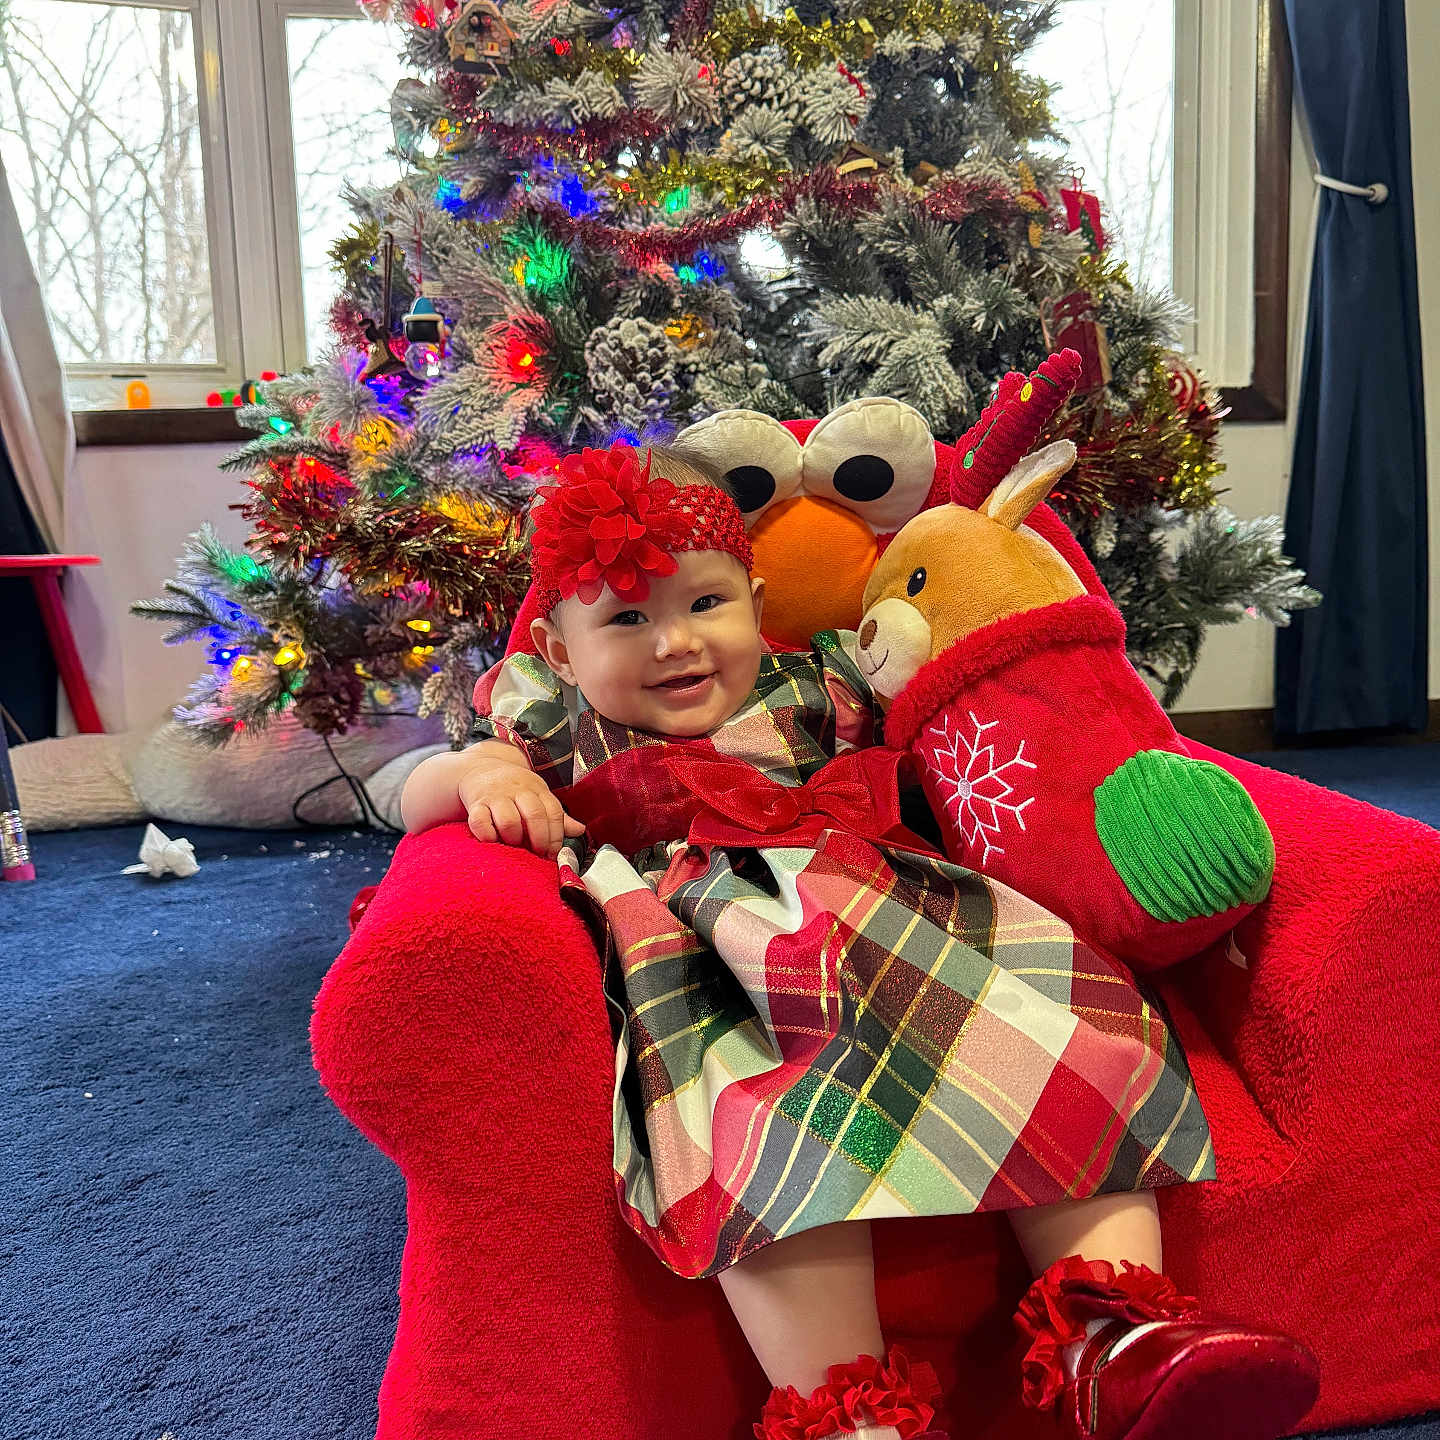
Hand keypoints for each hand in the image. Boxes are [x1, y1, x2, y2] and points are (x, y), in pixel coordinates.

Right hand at [456, 753, 585, 858]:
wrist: (480, 768)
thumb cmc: (514, 788)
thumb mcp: (538, 795)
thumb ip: (556, 815)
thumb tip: (580, 830)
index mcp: (537, 789)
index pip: (553, 811)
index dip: (556, 836)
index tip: (553, 853)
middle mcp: (517, 790)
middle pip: (534, 815)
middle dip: (540, 840)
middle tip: (537, 854)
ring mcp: (495, 796)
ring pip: (508, 821)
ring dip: (514, 839)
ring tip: (515, 846)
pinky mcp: (475, 804)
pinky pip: (480, 822)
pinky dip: (487, 836)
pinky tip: (493, 841)